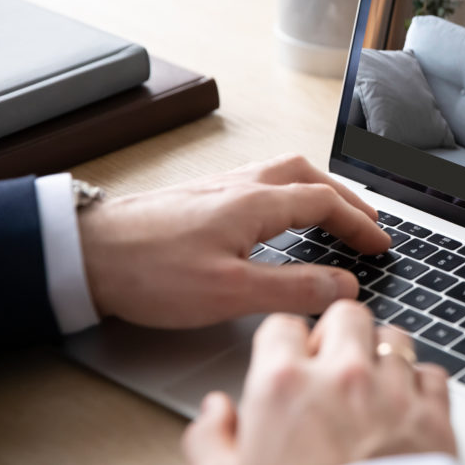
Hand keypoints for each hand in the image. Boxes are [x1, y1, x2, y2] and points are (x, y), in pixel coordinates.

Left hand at [77, 154, 389, 327]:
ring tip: (333, 212)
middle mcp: (241, 185)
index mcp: (256, 202)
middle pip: (309, 175)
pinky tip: (278, 214)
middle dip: (345, 197)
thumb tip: (343, 286)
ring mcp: (219, 187)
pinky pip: (261, 181)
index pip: (326, 203)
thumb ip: (293, 288)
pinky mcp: (200, 198)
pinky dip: (289, 192)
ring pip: (284, 173)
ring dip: (318, 189)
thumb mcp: (229, 291)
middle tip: (367, 220)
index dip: (360, 223)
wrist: (84, 253)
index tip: (380, 243)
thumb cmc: (148, 270)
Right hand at [183, 304, 456, 464]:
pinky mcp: (434, 415)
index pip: (282, 325)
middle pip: (346, 315)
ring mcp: (393, 392)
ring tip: (370, 390)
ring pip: (393, 339)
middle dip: (338, 334)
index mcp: (284, 386)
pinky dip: (420, 387)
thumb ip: (209, 442)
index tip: (286, 360)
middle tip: (331, 367)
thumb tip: (214, 411)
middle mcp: (342, 376)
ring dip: (381, 357)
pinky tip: (404, 412)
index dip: (282, 343)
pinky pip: (432, 374)